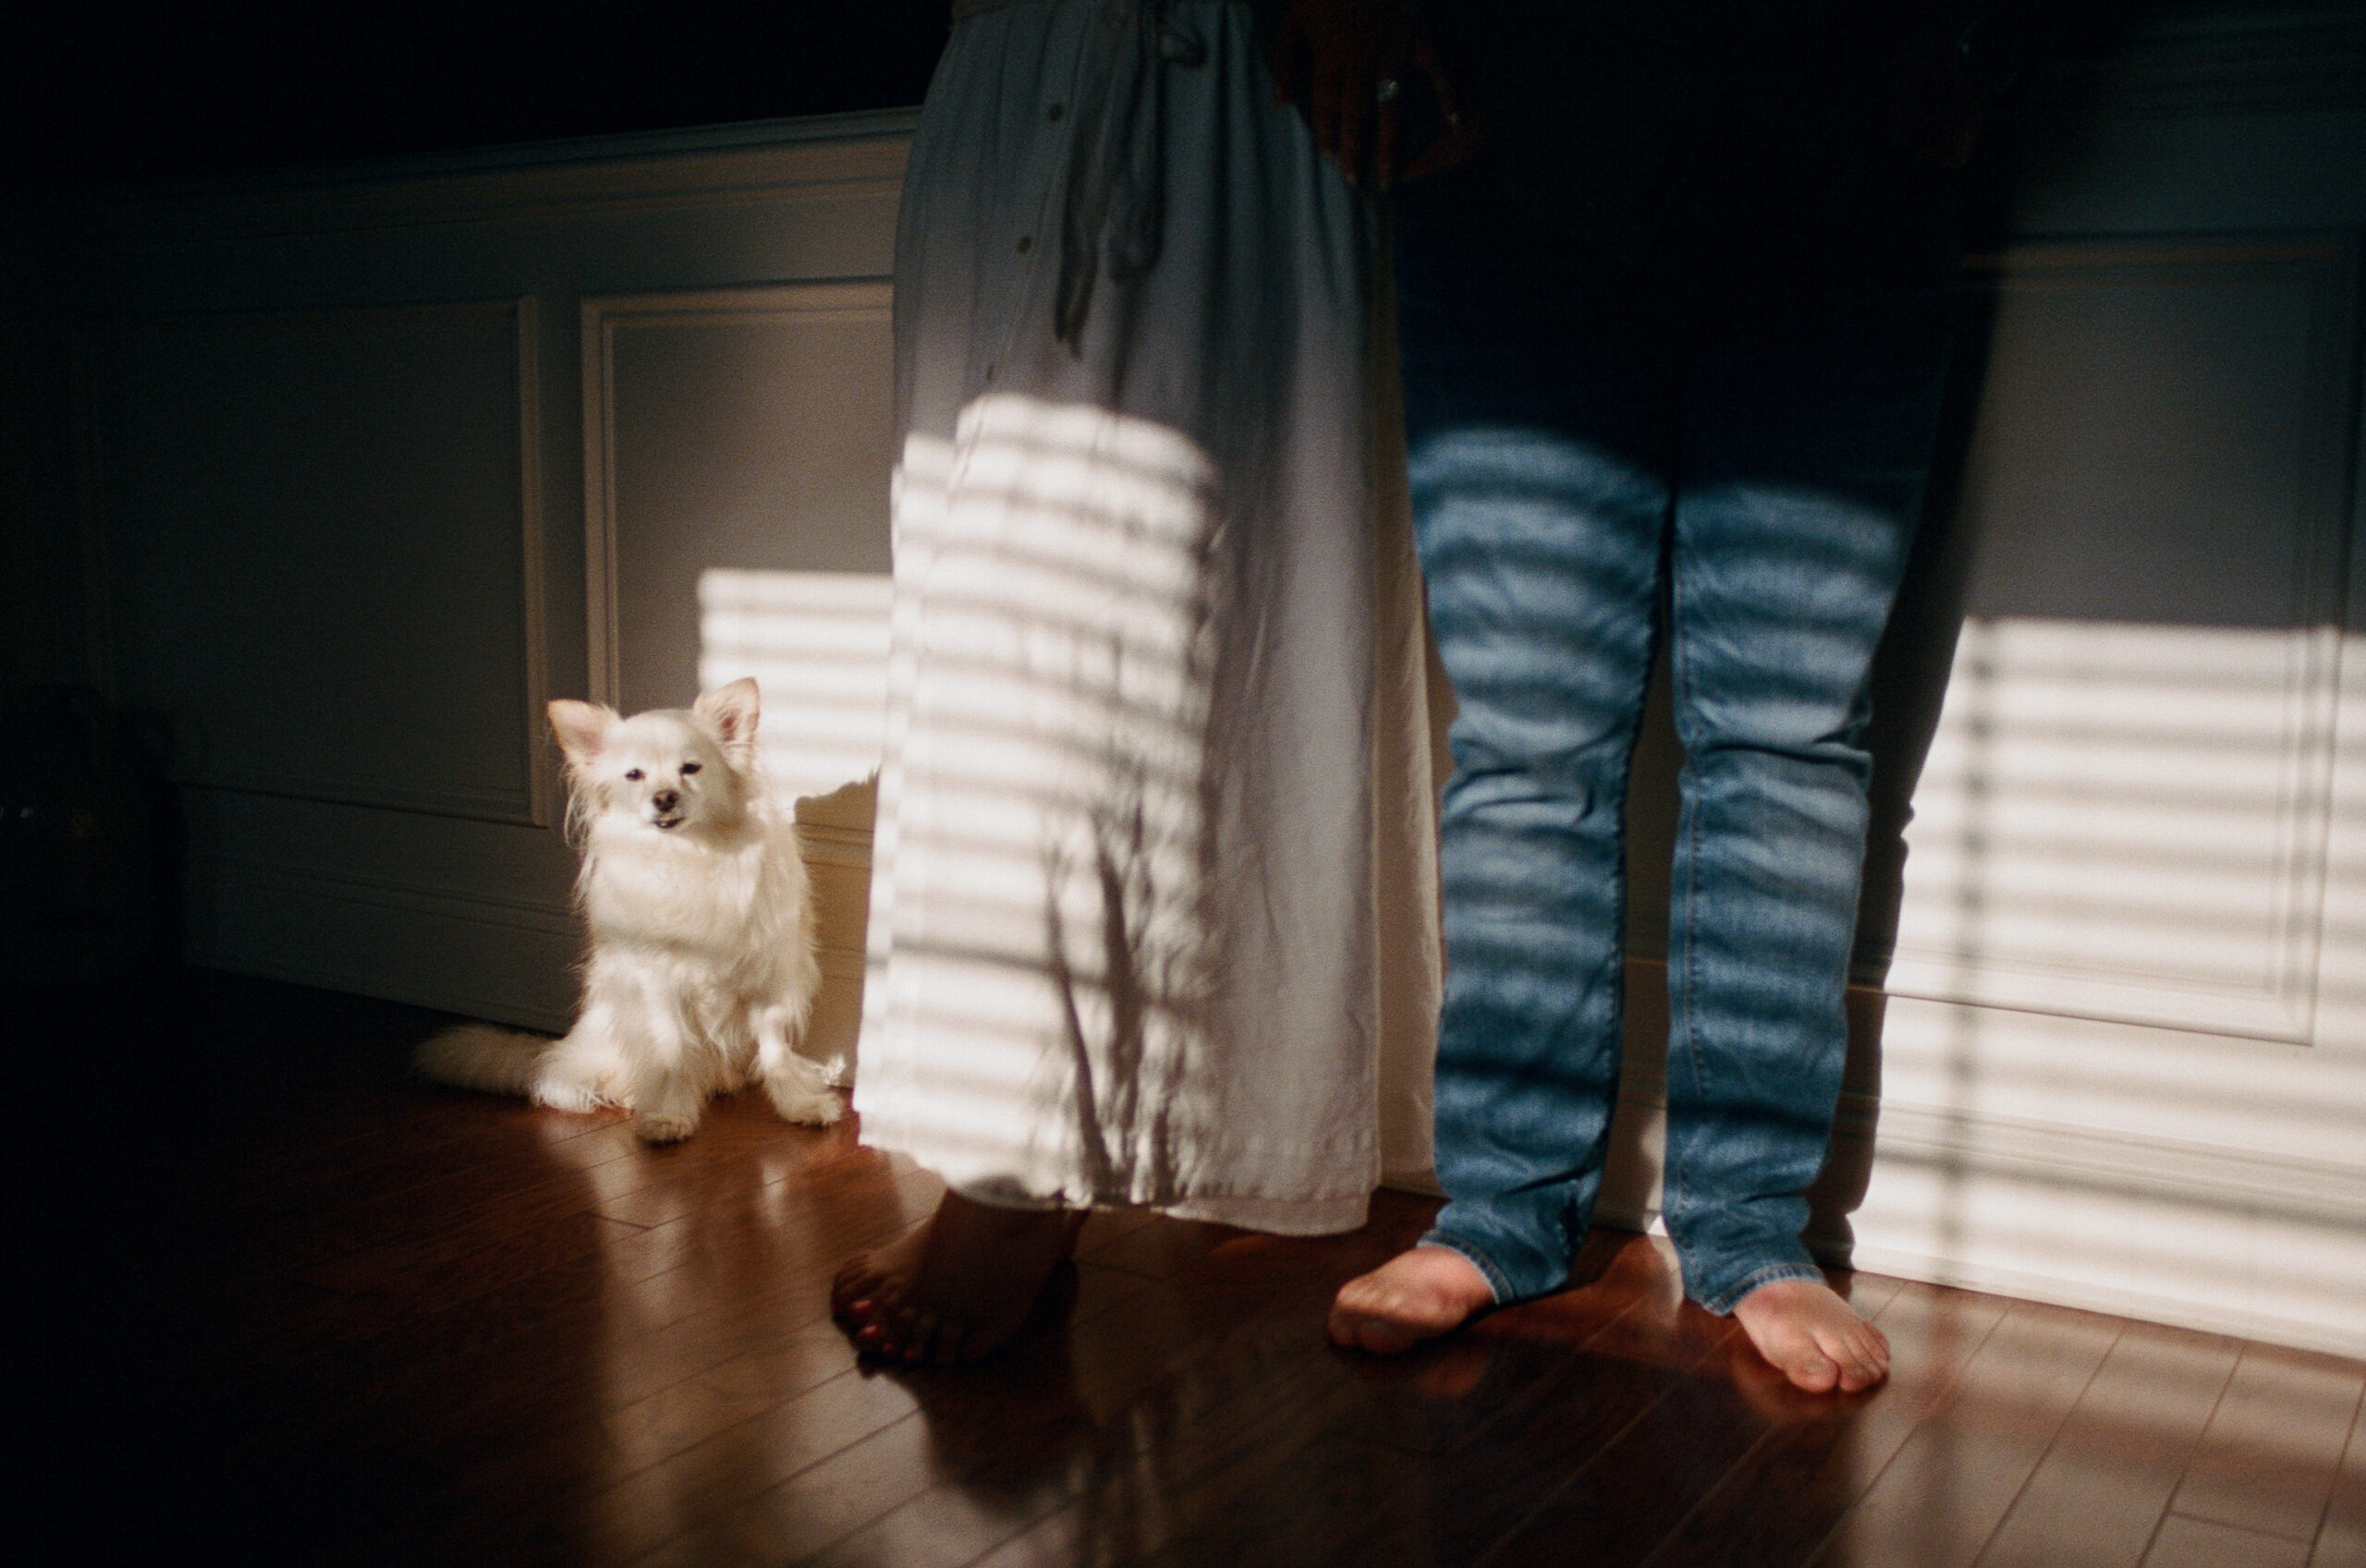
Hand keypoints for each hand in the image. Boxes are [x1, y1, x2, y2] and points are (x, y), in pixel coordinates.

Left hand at [1269, 0, 1477, 187]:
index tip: (1330, 157)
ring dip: (1390, 143)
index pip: (1325, 103)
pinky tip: (1456, 124)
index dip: (1326, 131)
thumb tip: (1279, 101)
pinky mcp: (1421, 35)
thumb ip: (1285, 57)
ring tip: (1391, 176)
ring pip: (1390, 106)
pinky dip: (1450, 96)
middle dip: (1354, 149)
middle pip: (1355, 114)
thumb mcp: (1295, 14)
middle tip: (1356, 181)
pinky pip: (1438, 70)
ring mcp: (1393, 49)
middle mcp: (1360, 59)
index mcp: (1329, 52)